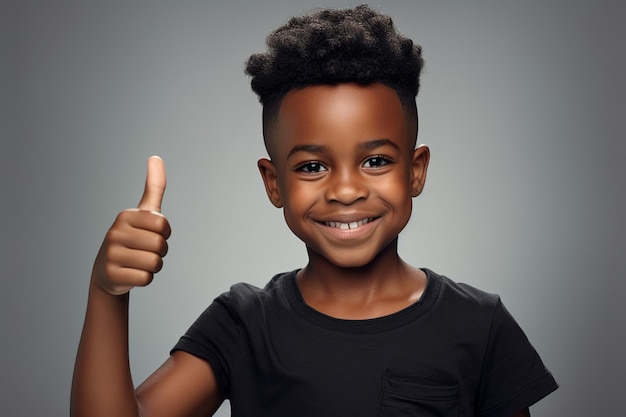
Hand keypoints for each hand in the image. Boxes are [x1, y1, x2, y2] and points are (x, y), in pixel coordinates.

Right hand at [92, 156, 171, 295]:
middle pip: (161, 245)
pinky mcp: (112, 275)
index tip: (151, 234)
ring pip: (155, 263)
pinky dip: (145, 278)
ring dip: (153, 266)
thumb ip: (154, 186)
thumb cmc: (133, 237)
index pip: (164, 225)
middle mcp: (115, 232)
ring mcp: (111, 254)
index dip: (164, 233)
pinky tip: (132, 273)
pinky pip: (146, 278)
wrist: (108, 271)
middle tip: (144, 250)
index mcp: (125, 215)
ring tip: (138, 261)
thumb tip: (156, 157)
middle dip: (160, 251)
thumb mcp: (143, 212)